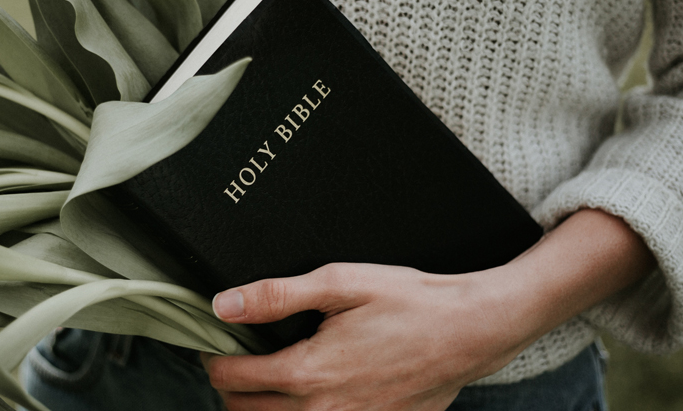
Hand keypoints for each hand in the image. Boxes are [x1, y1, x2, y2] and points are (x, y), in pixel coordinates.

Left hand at [201, 209, 656, 410]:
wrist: (469, 331)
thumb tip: (224, 304)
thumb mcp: (339, 284)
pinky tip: (309, 392)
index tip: (213, 343)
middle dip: (230, 385)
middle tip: (236, 357)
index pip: (232, 378)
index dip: (213, 358)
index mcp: (306, 372)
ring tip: (264, 377)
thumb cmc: (409, 303)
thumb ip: (276, 296)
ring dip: (259, 408)